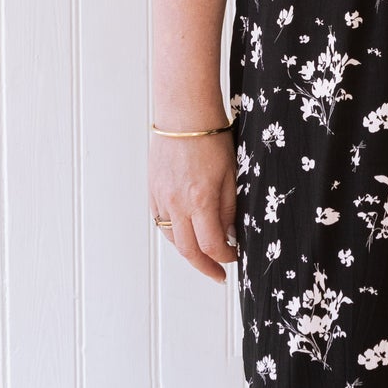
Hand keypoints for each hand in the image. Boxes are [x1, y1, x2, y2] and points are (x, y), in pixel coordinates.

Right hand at [149, 125, 238, 285]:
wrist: (184, 113)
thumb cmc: (212, 138)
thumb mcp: (231, 174)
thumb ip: (229, 208)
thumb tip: (229, 235)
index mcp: (200, 200)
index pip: (212, 245)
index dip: (225, 257)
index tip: (235, 258)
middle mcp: (177, 204)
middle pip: (188, 250)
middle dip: (205, 267)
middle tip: (218, 274)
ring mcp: (161, 198)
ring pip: (172, 238)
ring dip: (188, 252)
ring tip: (203, 256)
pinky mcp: (153, 190)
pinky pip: (161, 222)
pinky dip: (174, 233)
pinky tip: (186, 233)